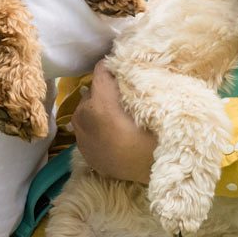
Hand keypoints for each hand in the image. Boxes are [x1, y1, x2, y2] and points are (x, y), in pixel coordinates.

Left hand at [70, 63, 155, 182]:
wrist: (155, 170)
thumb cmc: (155, 133)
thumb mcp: (149, 98)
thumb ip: (130, 80)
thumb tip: (120, 66)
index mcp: (98, 102)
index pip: (100, 71)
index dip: (112, 67)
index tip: (121, 67)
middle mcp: (83, 118)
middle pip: (90, 94)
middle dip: (102, 92)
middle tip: (122, 97)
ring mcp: (82, 139)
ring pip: (85, 115)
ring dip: (96, 112)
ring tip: (116, 117)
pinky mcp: (87, 155)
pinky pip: (87, 135)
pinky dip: (96, 131)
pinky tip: (112, 136)